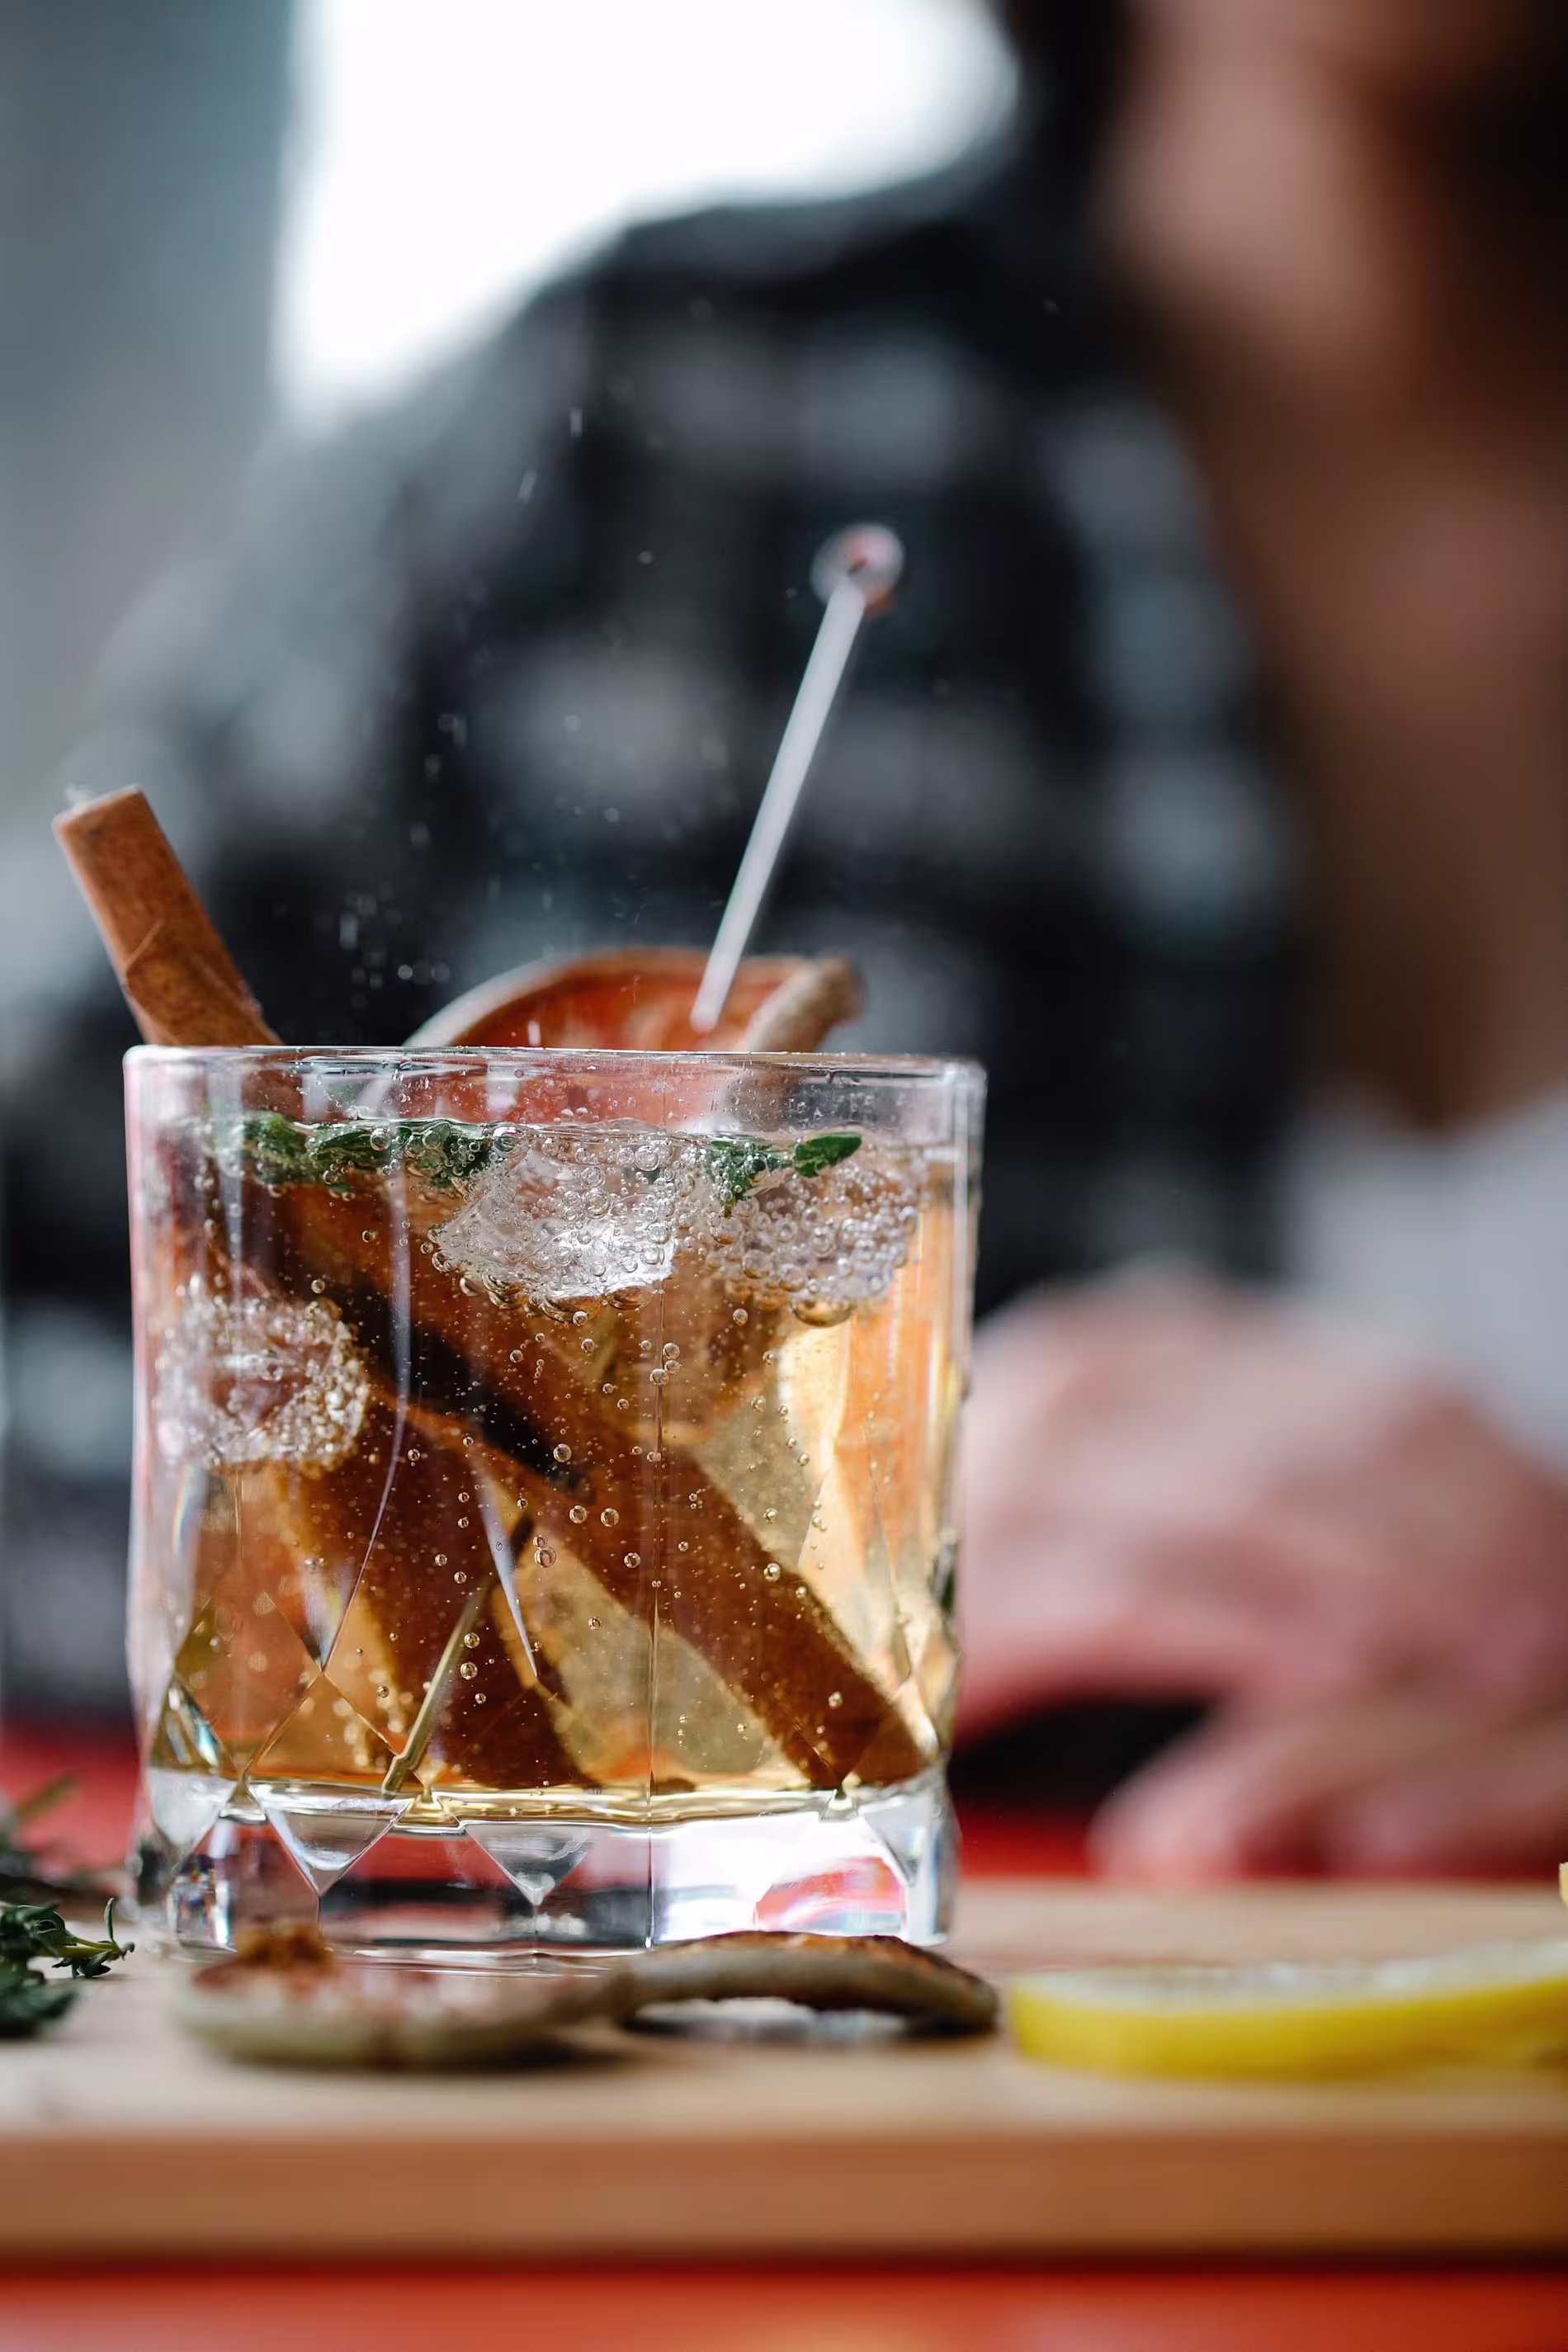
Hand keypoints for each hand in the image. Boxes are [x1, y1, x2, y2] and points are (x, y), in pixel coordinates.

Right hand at [959, 1278, 1567, 1872]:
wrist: (805, 1630)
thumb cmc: (1018, 1589)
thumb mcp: (1151, 1503)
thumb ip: (1270, 1490)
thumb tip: (1472, 1542)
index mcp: (1127, 1345)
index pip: (1347, 1386)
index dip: (1479, 1471)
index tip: (1560, 1549)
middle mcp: (1060, 1380)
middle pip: (1302, 1444)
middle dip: (1452, 1544)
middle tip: (1549, 1627)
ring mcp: (998, 1471)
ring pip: (1232, 1507)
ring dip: (1383, 1592)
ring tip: (1488, 1661)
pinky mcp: (957, 1585)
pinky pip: (1135, 1597)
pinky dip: (1252, 1634)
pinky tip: (1344, 1674)